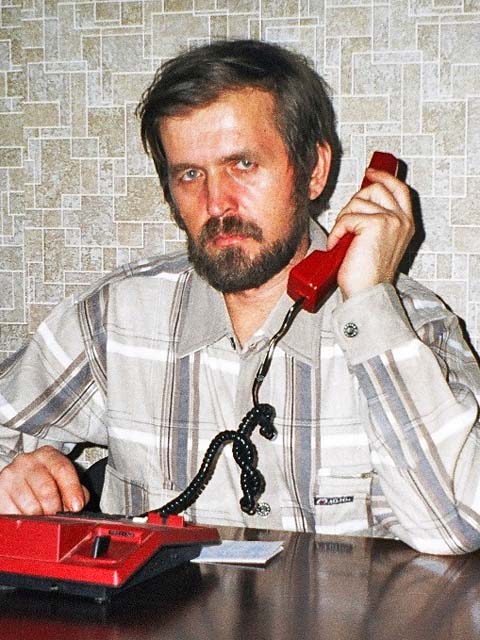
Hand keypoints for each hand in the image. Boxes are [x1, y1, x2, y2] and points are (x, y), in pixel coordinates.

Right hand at [0, 446, 88, 514]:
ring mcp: (11, 476)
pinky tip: (29, 518)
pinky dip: (25, 522)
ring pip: (31, 506)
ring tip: (43, 517)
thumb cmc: (44, 482)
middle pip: (46, 489)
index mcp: (47, 455)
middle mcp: (27, 461)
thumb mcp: (62, 480)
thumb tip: (76, 506)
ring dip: (41, 518)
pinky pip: (15, 515)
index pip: (62, 469)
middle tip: (57, 516)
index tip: (76, 506)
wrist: (18, 482)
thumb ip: (75, 491)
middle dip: (55, 508)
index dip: (72, 490)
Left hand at [327, 167, 413, 298]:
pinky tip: (338, 246)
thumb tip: (362, 200)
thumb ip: (378, 220)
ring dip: (342, 221)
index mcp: (406, 223)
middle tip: (346, 224)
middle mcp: (402, 220)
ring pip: (356, 203)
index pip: (398, 188)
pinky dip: (336, 233)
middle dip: (353, 202)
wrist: (367, 293)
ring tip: (343, 241)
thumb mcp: (379, 242)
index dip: (383, 177)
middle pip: (374, 189)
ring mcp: (390, 220)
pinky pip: (346, 218)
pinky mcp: (375, 224)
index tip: (370, 173)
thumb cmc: (368, 275)